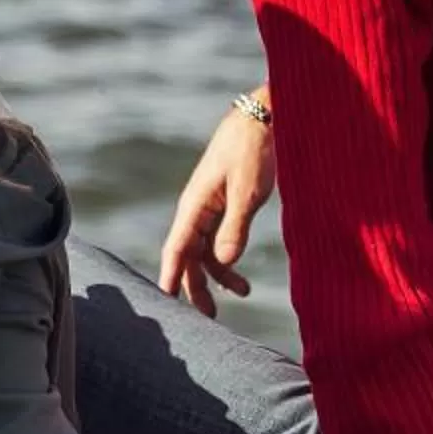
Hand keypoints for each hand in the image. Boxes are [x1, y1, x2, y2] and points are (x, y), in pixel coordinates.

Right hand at [160, 101, 274, 316]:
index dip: (170, 275)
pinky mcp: (227, 204)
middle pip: (188, 255)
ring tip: (244, 292)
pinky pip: (218, 238)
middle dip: (195, 285)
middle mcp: (198, 208)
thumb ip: (236, 226)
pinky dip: (227, 256)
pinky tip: (241, 268)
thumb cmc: (254, 148)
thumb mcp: (248, 189)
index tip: (167, 302)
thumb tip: (226, 260)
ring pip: (204, 249)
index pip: (176, 247)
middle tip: (211, 316)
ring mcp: (212, 206)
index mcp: (196, 204)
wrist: (266, 116)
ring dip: (218, 273)